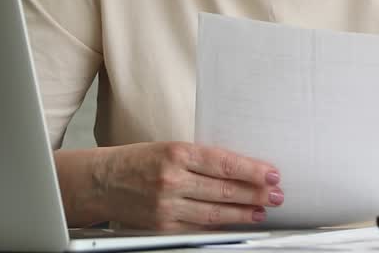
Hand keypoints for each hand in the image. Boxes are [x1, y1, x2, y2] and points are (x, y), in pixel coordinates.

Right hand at [95, 142, 283, 230]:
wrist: (102, 182)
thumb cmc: (137, 161)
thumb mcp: (169, 148)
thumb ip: (201, 159)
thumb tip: (239, 169)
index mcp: (176, 153)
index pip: (224, 163)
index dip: (253, 170)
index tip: (272, 174)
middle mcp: (172, 180)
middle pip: (224, 190)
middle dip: (256, 193)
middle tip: (277, 194)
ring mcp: (167, 206)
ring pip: (215, 213)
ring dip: (244, 213)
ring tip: (262, 211)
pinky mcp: (162, 227)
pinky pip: (199, 229)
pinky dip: (220, 228)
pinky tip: (235, 225)